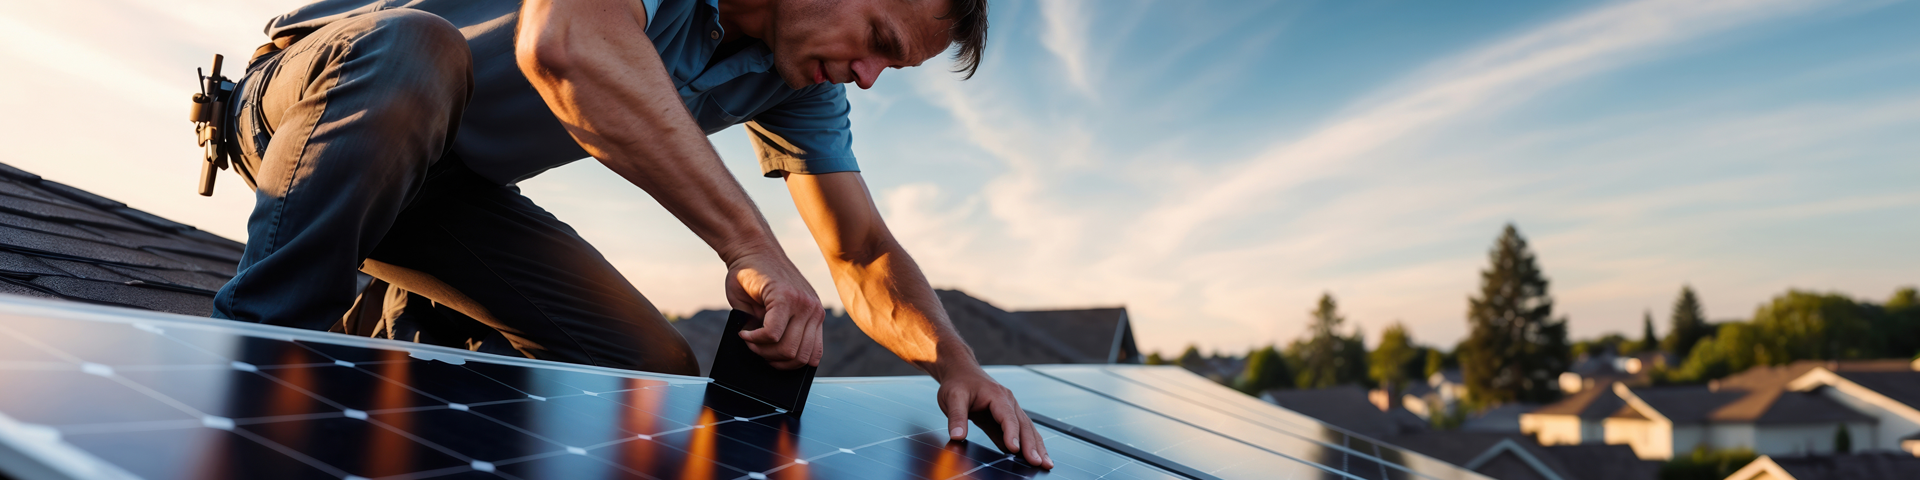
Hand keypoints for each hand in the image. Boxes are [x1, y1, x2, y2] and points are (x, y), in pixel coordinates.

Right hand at [726, 252, 824, 369]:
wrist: (749, 248)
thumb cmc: (755, 280)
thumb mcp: (772, 312)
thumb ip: (779, 333)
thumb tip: (771, 359)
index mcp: (814, 315)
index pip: (813, 356)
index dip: (789, 365)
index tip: (770, 359)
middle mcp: (814, 309)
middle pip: (799, 357)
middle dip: (772, 360)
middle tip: (754, 349)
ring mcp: (802, 303)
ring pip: (787, 349)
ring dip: (762, 351)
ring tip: (749, 340)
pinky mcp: (785, 297)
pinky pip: (772, 334)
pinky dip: (755, 339)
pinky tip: (745, 333)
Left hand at [938, 368, 1052, 468]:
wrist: (961, 372)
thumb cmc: (958, 383)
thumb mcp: (952, 398)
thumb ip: (956, 417)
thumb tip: (957, 437)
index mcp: (997, 395)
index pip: (1008, 417)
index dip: (1012, 434)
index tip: (1014, 449)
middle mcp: (1008, 402)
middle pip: (1023, 425)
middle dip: (1032, 445)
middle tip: (1039, 463)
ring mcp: (1010, 409)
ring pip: (1027, 429)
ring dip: (1036, 446)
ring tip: (1045, 463)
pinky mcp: (1006, 418)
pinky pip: (1020, 431)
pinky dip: (1028, 444)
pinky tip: (1033, 457)